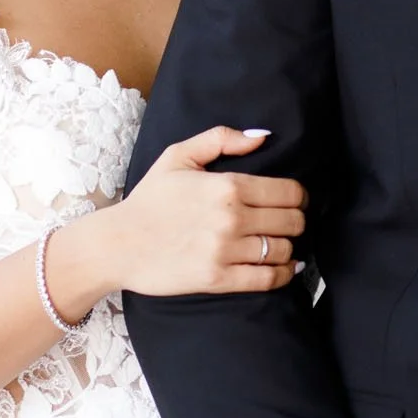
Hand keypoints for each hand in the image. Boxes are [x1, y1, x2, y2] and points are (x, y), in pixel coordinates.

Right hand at [90, 127, 305, 299]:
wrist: (118, 244)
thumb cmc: (148, 200)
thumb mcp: (177, 156)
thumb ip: (221, 139)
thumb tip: (261, 138)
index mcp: (227, 186)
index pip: (289, 192)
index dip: (299, 197)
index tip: (294, 201)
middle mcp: (232, 218)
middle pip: (293, 221)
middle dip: (296, 221)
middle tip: (288, 223)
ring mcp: (226, 250)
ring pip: (283, 250)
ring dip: (287, 248)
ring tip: (280, 245)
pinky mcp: (218, 279)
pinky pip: (268, 279)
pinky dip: (283, 275)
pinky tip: (283, 269)